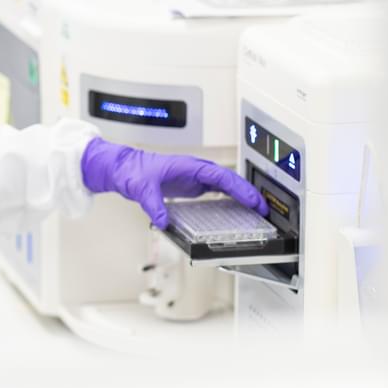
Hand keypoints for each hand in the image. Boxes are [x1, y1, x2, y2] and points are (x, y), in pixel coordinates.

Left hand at [80, 138, 267, 228]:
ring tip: (257, 212)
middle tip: (264, 210)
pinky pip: (216, 191)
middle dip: (248, 193)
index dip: (240, 189)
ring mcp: (194, 178)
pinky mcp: (191, 186)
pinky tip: (236, 210)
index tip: (254, 200)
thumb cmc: (133, 170)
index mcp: (189, 166)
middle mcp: (195, 170)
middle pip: (229, 180)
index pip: (221, 176)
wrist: (123, 168)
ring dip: (242, 196)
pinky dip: (230, 199)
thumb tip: (163, 220)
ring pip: (225, 185)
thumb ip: (152, 205)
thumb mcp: (141, 188)